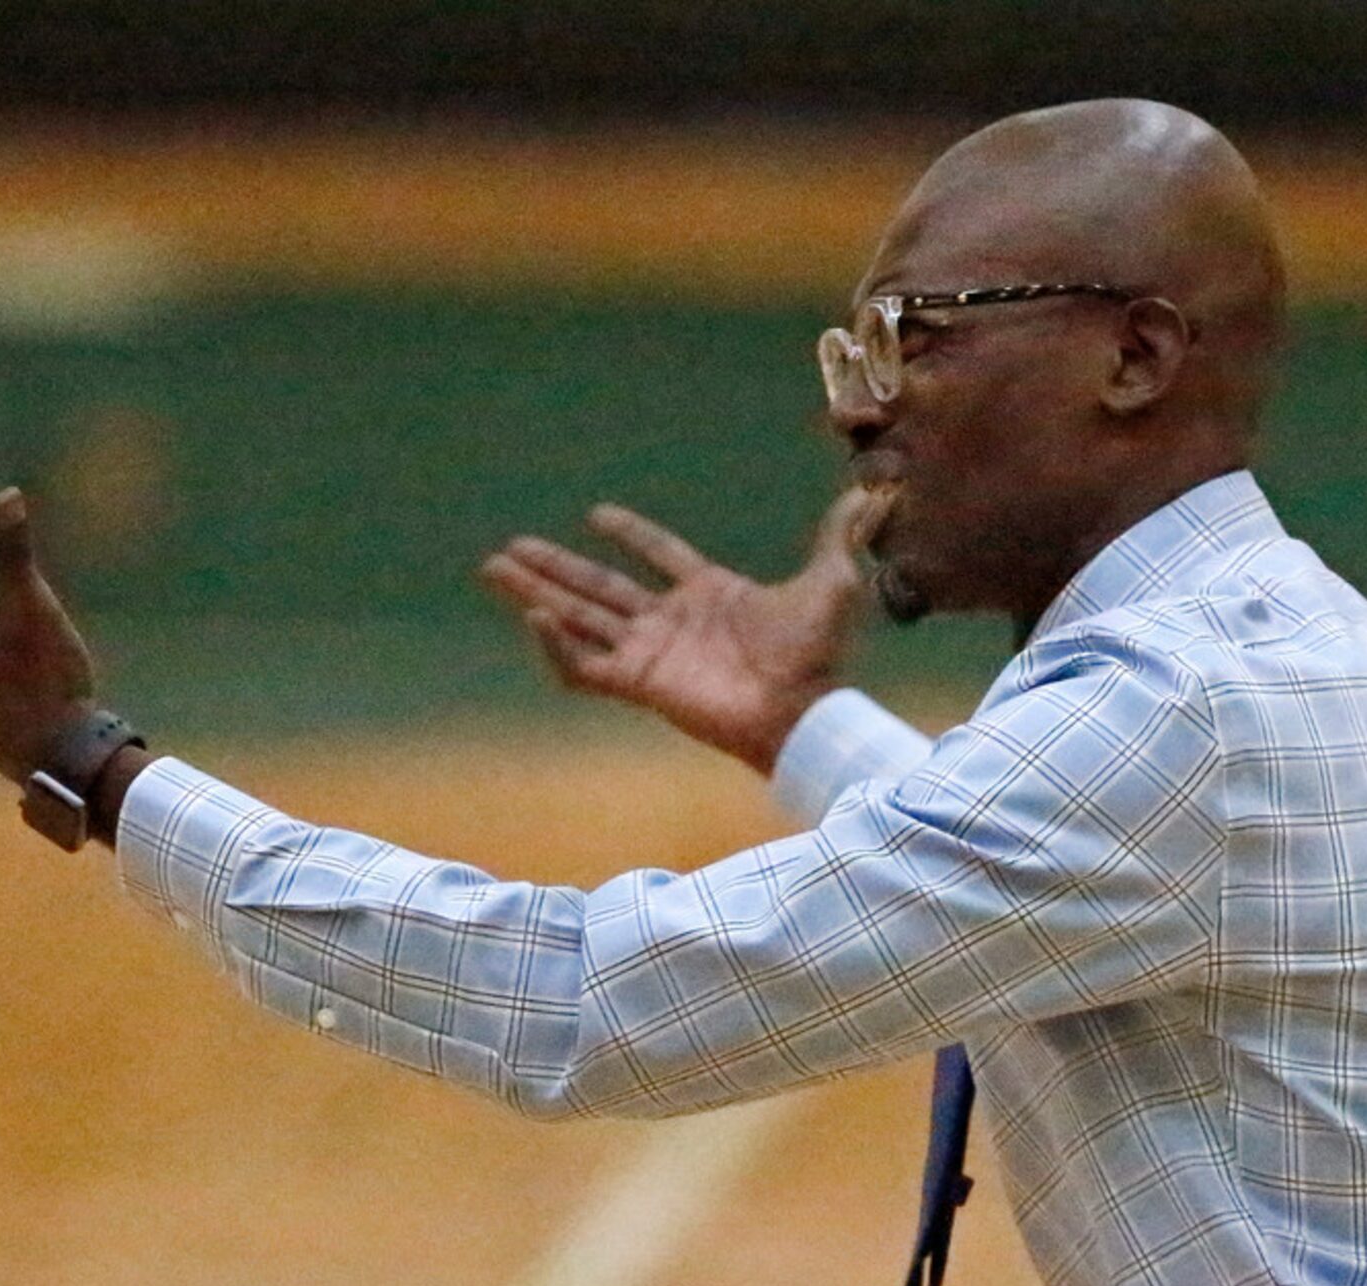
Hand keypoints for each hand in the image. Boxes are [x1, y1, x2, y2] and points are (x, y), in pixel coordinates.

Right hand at [480, 487, 887, 774]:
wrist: (802, 710)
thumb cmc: (816, 653)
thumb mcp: (832, 581)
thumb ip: (841, 536)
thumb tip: (873, 494)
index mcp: (707, 592)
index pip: (657, 554)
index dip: (630, 535)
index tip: (597, 514)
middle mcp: (669, 621)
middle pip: (597, 587)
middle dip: (552, 568)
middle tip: (508, 548)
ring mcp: (650, 652)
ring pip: (578, 618)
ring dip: (535, 595)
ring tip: (493, 570)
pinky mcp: (640, 684)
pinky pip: (586, 667)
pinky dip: (557, 646)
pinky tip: (534, 618)